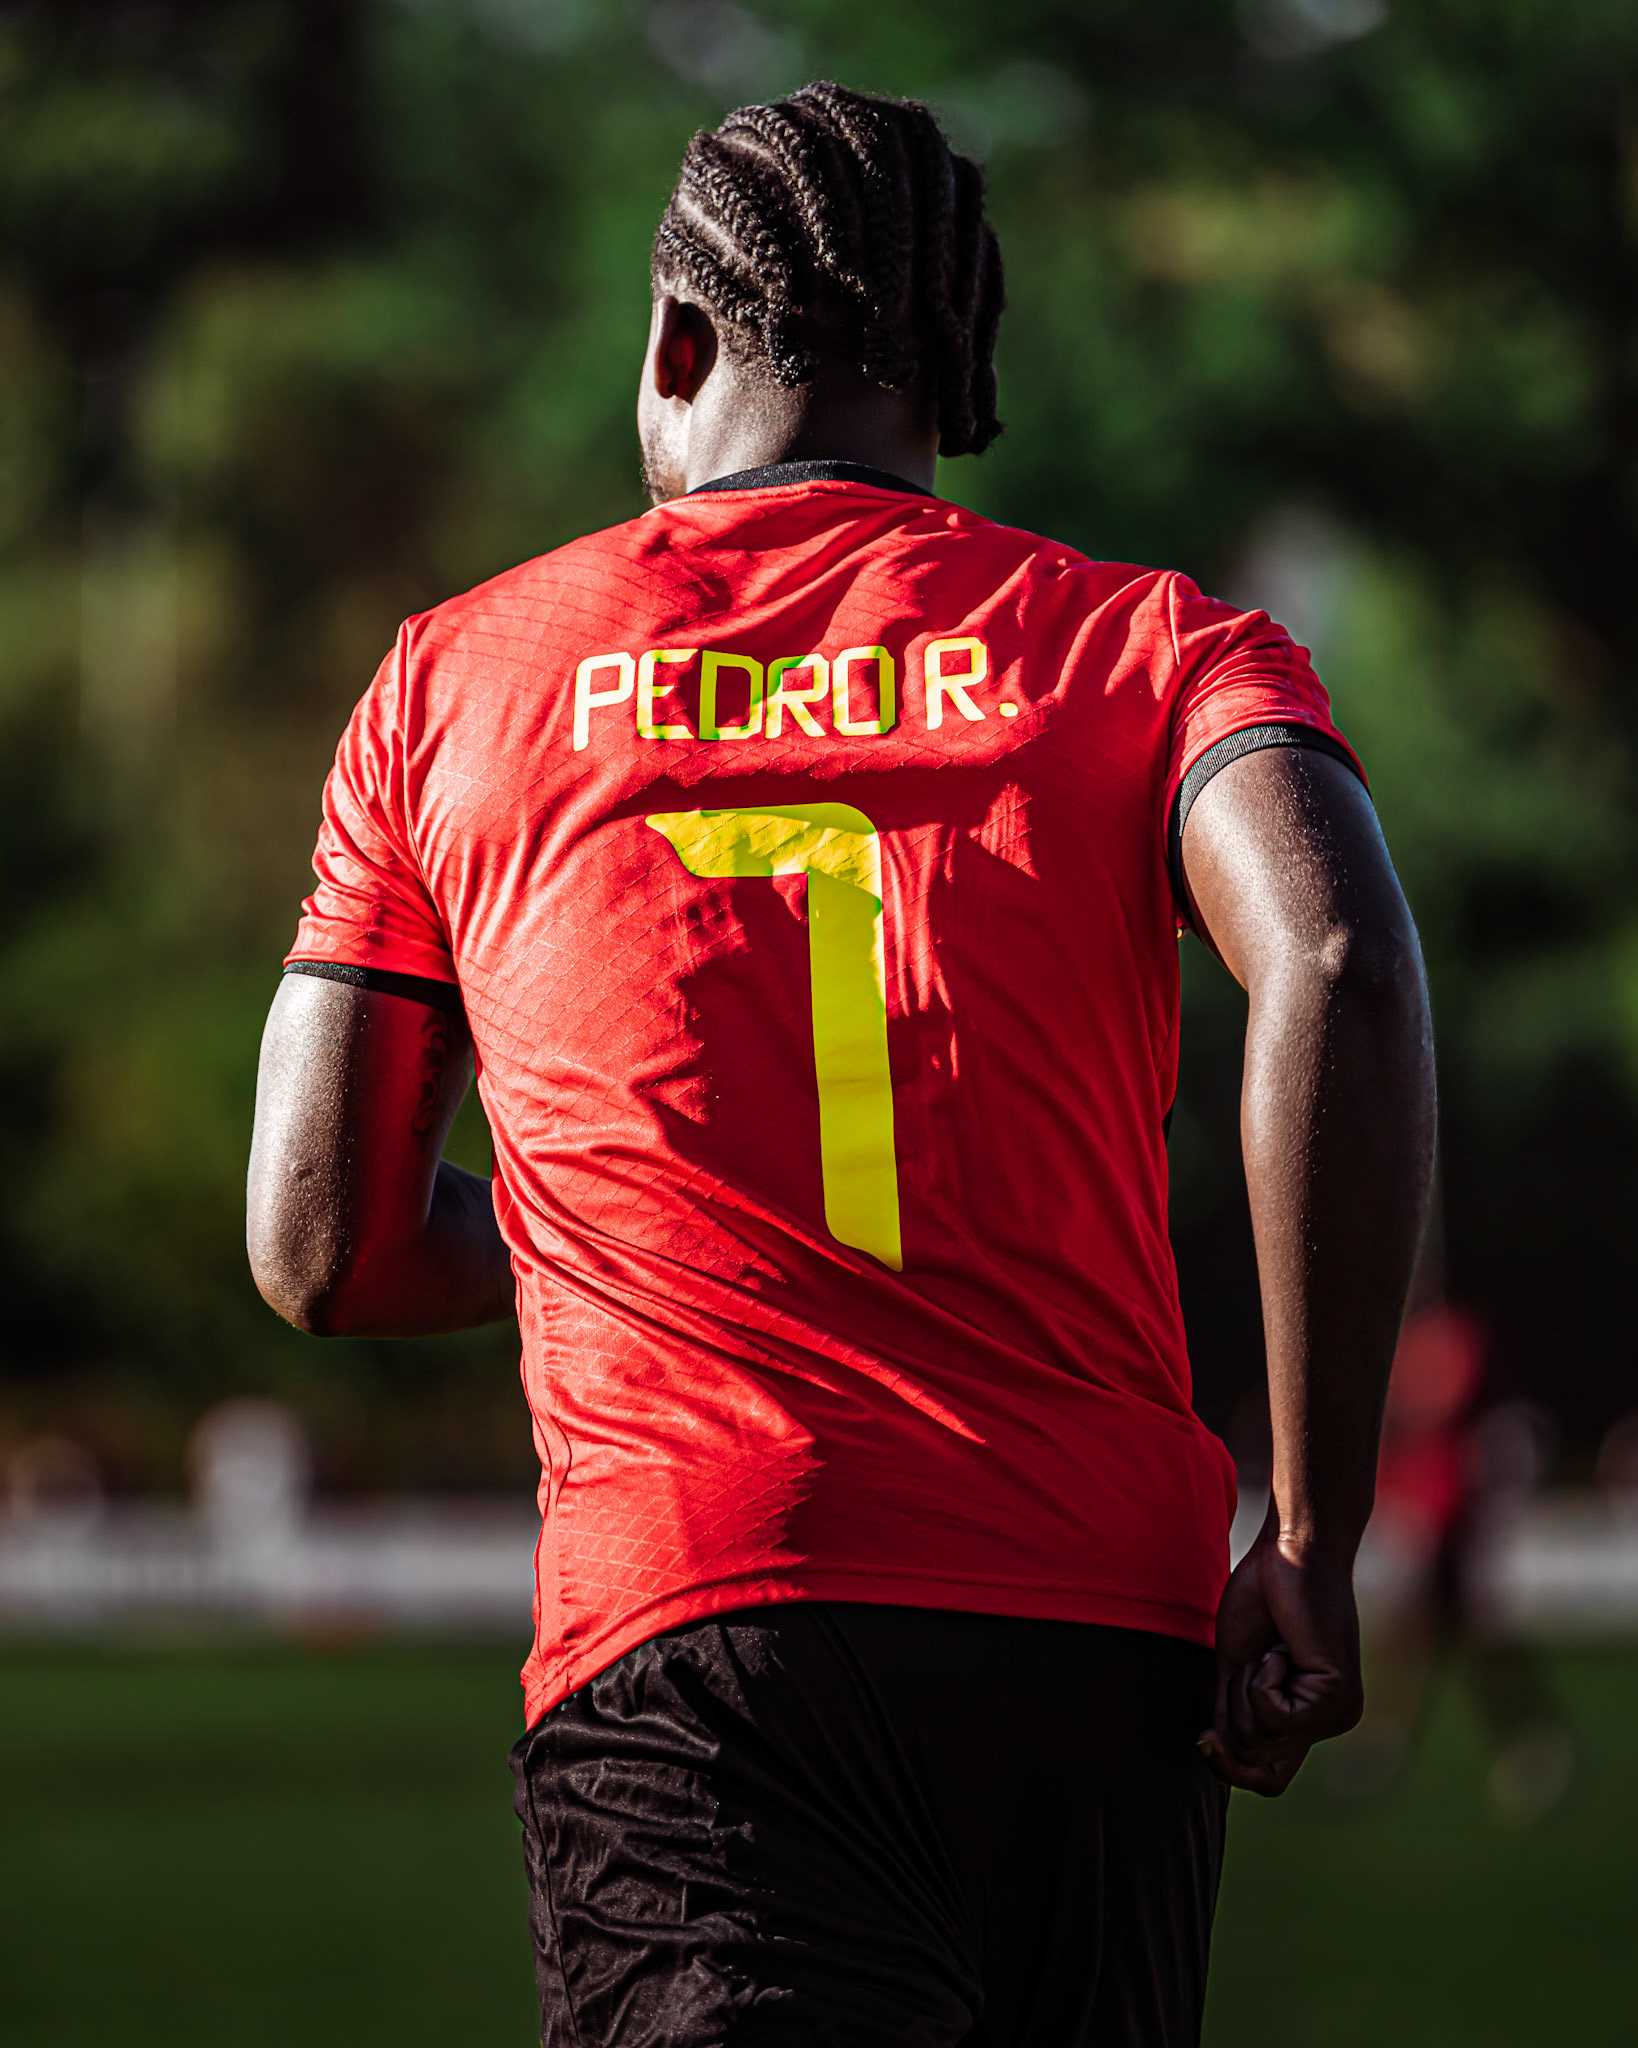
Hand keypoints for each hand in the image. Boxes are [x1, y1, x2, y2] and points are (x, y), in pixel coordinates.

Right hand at [1197, 1526, 1363, 1795]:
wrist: (1287, 1551)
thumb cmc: (1262, 1597)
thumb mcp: (1236, 1665)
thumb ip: (1229, 1710)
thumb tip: (1210, 1753)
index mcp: (1309, 1717)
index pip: (1270, 1780)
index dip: (1231, 1769)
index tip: (1204, 1738)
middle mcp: (1332, 1722)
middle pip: (1256, 1761)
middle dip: (1234, 1710)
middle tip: (1252, 1662)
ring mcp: (1339, 1712)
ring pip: (1262, 1741)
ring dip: (1247, 1689)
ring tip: (1271, 1649)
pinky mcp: (1338, 1694)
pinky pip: (1275, 1715)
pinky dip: (1262, 1678)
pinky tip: (1282, 1648)